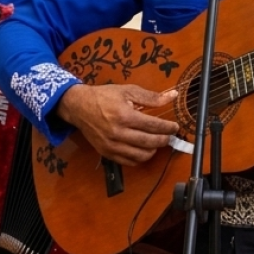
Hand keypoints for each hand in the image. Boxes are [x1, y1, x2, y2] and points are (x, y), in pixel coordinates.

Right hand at [56, 83, 179, 165]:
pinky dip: (140, 158)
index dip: (168, 127)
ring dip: (153, 150)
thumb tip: (173, 96)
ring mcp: (112, 145)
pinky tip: (143, 149)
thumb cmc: (103, 97)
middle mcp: (118, 133)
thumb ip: (151, 97)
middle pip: (150, 142)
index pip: (153, 126)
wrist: (79, 107)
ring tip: (156, 142)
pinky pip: (129, 162)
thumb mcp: (127, 91)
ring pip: (141, 155)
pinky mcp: (107, 152)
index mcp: (124, 115)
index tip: (174, 126)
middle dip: (164, 139)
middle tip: (168, 135)